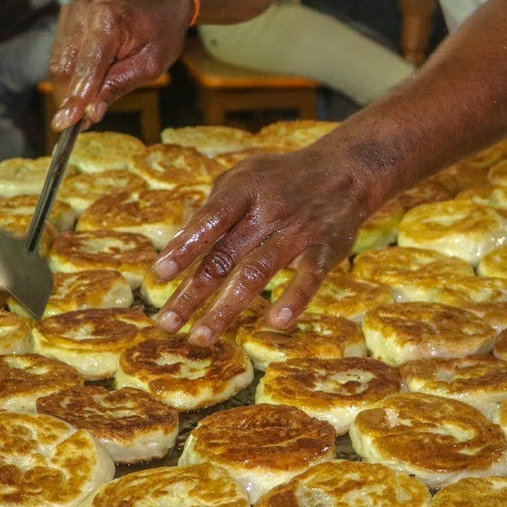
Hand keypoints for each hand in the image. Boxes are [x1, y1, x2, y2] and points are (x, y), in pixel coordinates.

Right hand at [48, 0, 193, 130]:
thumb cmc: (162, 30)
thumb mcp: (150, 64)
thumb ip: (118, 86)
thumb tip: (92, 113)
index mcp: (108, 20)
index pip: (85, 66)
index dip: (76, 98)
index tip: (66, 124)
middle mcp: (83, 12)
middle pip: (65, 66)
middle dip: (70, 98)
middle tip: (80, 123)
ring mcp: (73, 12)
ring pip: (58, 62)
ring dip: (69, 89)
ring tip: (86, 107)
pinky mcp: (69, 17)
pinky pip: (62, 53)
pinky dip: (71, 75)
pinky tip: (86, 87)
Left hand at [151, 147, 374, 344]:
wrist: (346, 170)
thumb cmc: (283, 179)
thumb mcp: (245, 176)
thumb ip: (214, 206)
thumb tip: (179, 243)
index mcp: (244, 190)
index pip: (209, 220)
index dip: (184, 247)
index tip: (160, 274)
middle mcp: (268, 212)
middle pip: (224, 256)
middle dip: (193, 292)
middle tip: (167, 323)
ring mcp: (297, 232)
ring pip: (257, 273)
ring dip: (226, 308)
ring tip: (201, 336)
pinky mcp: (325, 250)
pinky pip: (309, 278)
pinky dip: (295, 299)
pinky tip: (277, 322)